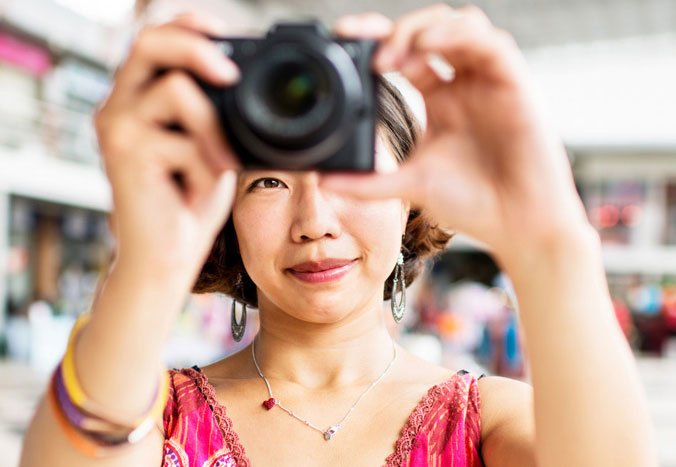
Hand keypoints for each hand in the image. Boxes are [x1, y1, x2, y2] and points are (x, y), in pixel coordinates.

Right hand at [94, 13, 239, 285]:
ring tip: (221, 166)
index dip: (188, 26)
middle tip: (231, 74)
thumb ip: (215, 114)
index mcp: (138, 100)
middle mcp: (119, 106)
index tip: (225, 32)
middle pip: (150, 41)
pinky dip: (206, 167)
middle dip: (197, 48)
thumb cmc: (189, 203)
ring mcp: (118, 127)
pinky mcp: (126, 153)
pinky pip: (186, 140)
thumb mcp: (211, 148)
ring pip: (175, 89)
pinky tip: (197, 192)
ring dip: (213, 130)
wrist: (166, 257)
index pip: (155, 41)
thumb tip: (242, 81)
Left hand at [323, 5, 590, 268]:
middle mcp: (463, 84)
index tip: (345, 38)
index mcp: (438, 99)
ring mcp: (488, 82)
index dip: (376, 39)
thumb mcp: (410, 186)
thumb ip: (368, 183)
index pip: (405, 54)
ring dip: (424, 29)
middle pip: (430, 29)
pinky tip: (430, 47)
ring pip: (461, 25)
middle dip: (397, 31)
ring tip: (394, 56)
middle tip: (371, 56)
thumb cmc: (474, 204)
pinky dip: (458, 36)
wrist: (518, 226)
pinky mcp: (515, 85)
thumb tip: (323, 181)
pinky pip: (491, 43)